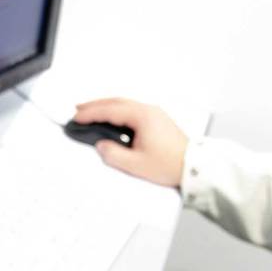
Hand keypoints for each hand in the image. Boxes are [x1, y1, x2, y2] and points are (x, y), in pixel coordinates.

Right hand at [72, 97, 188, 187]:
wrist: (194, 167)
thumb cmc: (171, 164)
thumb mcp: (136, 164)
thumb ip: (114, 154)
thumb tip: (102, 146)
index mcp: (142, 117)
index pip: (110, 111)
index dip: (91, 114)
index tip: (77, 118)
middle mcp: (149, 111)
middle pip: (116, 102)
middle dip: (95, 105)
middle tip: (78, 110)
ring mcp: (154, 114)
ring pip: (124, 104)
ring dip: (106, 107)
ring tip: (92, 112)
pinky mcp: (158, 120)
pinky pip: (132, 110)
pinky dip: (118, 111)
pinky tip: (112, 118)